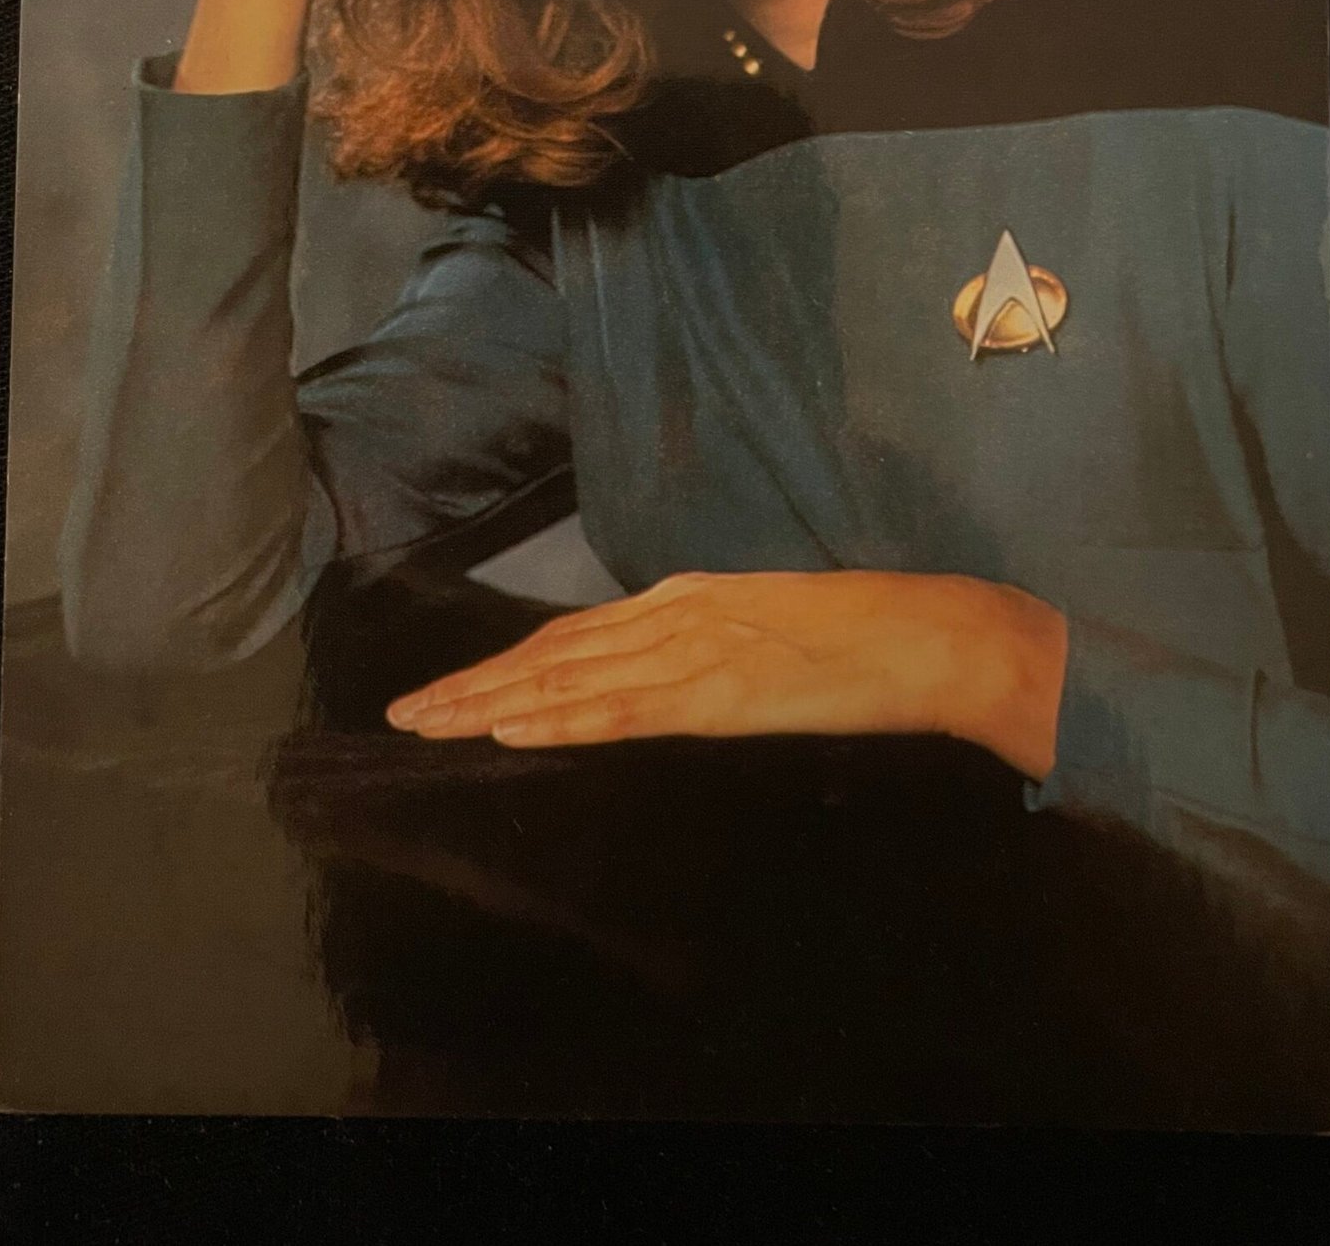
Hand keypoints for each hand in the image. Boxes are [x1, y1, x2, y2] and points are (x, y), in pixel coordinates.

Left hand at [386, 570, 1066, 781]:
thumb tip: (663, 676)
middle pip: (551, 654)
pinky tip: (509, 730)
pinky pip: (619, 710)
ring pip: (567, 681)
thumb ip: (709, 646)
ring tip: (428, 723)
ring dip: (490, 704)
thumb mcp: (768, 629)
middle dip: (472, 684)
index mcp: (686, 599)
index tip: (452, 688)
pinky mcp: (716, 693)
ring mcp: (691, 651)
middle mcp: (673, 615)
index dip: (505, 663)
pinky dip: (556, 719)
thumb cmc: (863, 637)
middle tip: (403, 712)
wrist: (926, 634)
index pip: (573, 635)